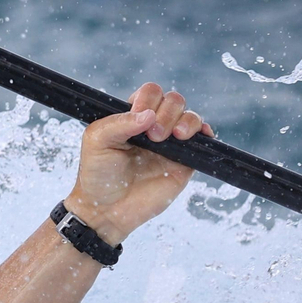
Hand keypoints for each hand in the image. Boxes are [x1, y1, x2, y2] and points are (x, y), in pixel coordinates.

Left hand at [64, 82, 213, 244]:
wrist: (108, 209)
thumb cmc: (98, 174)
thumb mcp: (97, 142)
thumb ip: (118, 123)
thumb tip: (148, 113)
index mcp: (131, 117)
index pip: (150, 93)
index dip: (148, 100)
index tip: (139, 118)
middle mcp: (153, 126)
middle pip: (173, 100)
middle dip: (167, 112)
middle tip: (153, 136)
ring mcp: (171, 142)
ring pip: (190, 116)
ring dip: (186, 121)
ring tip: (173, 138)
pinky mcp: (185, 161)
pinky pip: (203, 139)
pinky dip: (204, 133)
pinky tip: (194, 138)